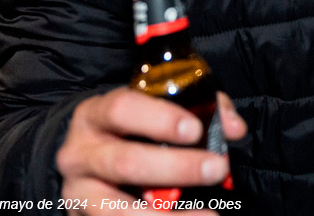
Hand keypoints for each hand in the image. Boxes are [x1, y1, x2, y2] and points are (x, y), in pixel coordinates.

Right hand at [56, 88, 245, 213]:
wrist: (86, 162)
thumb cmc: (130, 132)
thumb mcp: (152, 111)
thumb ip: (197, 110)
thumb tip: (234, 127)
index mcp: (95, 115)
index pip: (121, 109)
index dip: (159, 118)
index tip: (195, 129)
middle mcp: (80, 153)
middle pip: (125, 162)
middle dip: (176, 167)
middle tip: (216, 168)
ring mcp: (79, 192)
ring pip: (117, 210)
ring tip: (208, 215)